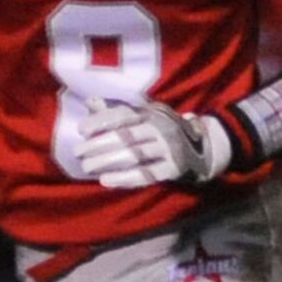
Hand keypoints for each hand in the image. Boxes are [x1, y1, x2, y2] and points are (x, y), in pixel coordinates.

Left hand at [76, 98, 232, 187]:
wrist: (203, 149)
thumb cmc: (165, 131)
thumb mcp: (148, 116)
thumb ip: (119, 112)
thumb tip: (92, 101)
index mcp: (153, 114)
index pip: (124, 115)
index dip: (101, 120)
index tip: (81, 130)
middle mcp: (162, 129)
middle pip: (126, 136)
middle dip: (98, 144)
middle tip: (78, 153)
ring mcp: (169, 149)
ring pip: (133, 155)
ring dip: (107, 161)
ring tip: (87, 167)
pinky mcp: (173, 168)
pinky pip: (145, 175)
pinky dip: (124, 178)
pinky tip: (106, 180)